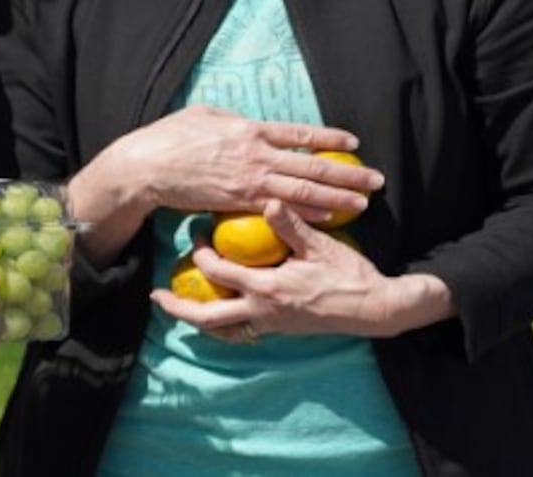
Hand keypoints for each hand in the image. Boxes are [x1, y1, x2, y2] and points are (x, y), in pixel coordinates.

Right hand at [98, 105, 382, 224]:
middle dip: (347, 173)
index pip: (299, 134)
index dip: (329, 138)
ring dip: (337, 197)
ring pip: (303, 190)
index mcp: (249, 128)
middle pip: (311, 165)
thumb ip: (231, 119)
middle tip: (376, 179)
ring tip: (363, 202)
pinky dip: (307, 214)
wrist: (147, 166)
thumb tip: (245, 121)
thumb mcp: (204, 115)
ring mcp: (249, 180)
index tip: (353, 142)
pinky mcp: (238, 203)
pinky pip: (280, 210)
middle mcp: (256, 154)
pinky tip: (328, 219)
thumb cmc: (170, 137)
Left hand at [151, 204, 452, 341]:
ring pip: (222, 331)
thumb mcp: (320, 246)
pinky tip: (219, 314)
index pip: (218, 271)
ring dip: (198, 321)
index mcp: (267, 289)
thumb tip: (269, 198)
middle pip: (207, 318)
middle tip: (157, 293)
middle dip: (179, 307)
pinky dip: (224, 326)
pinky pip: (242, 333)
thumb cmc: (348, 275)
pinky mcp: (280, 329)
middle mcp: (262, 312)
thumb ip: (291, 224)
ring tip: (179, 308)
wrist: (375, 309)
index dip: (200, 250)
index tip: (195, 229)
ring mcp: (271, 325)